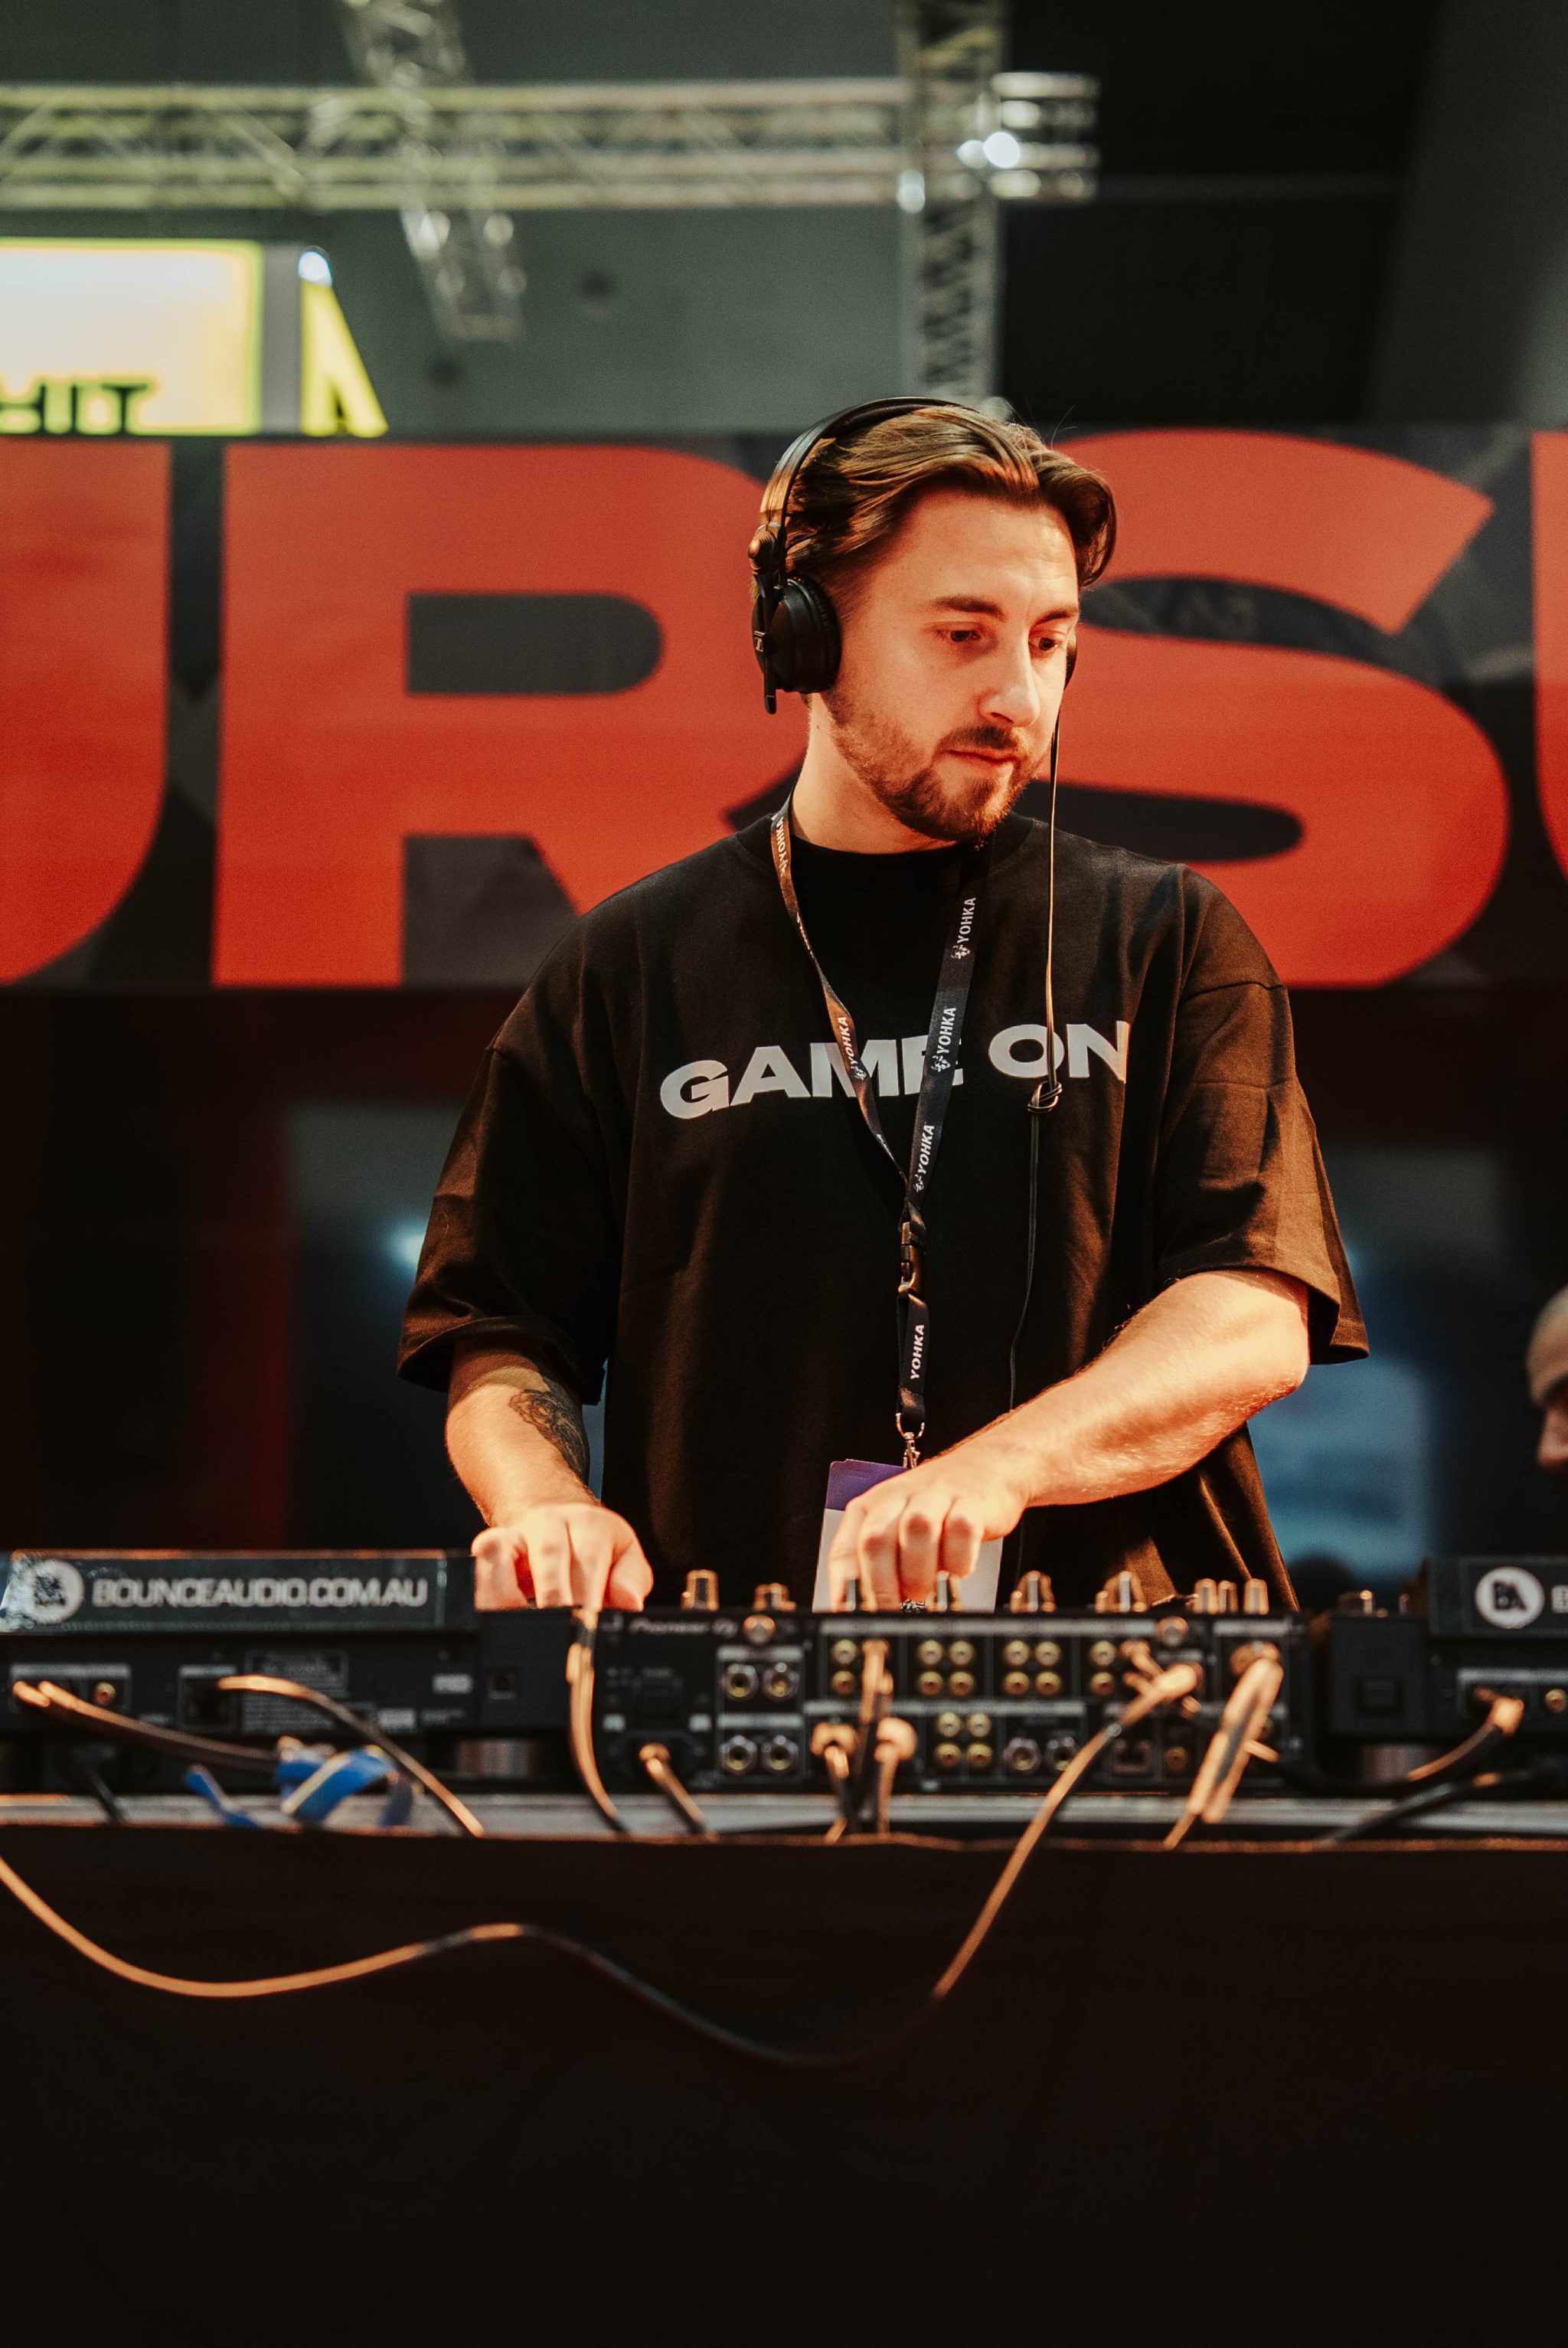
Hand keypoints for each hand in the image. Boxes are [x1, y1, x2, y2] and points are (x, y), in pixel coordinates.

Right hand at [473, 1504, 653, 1610]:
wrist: (553, 1514)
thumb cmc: (591, 1543)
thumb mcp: (623, 1555)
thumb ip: (631, 1579)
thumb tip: (630, 1602)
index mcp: (589, 1525)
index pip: (590, 1558)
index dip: (588, 1593)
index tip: (589, 1621)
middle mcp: (551, 1523)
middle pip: (549, 1554)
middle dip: (552, 1595)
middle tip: (560, 1630)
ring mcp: (517, 1532)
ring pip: (504, 1552)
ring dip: (508, 1593)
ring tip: (520, 1625)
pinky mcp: (491, 1545)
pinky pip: (478, 1562)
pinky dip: (481, 1587)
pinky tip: (491, 1612)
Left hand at [825, 1438, 1026, 1609]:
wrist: (985, 1467)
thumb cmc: (935, 1506)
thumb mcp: (897, 1529)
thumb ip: (879, 1567)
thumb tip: (865, 1614)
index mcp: (870, 1508)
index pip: (845, 1552)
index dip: (847, 1590)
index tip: (856, 1618)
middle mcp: (897, 1499)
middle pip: (875, 1539)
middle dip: (881, 1585)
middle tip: (893, 1612)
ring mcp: (934, 1497)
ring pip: (915, 1530)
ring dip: (917, 1572)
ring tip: (925, 1595)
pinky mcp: (970, 1502)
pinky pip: (961, 1529)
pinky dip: (958, 1559)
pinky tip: (958, 1572)